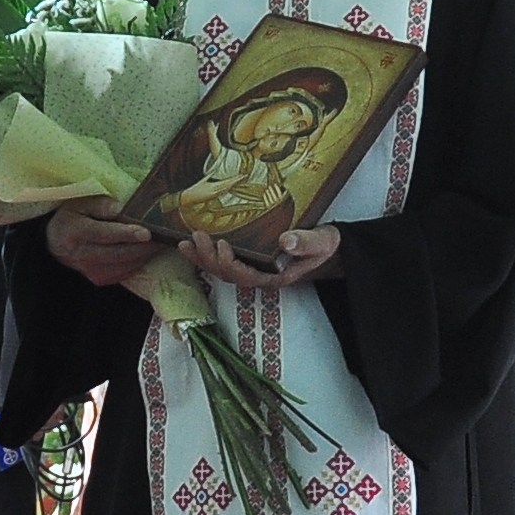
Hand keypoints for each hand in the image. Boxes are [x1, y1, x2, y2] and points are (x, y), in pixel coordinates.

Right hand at [43, 197, 165, 290]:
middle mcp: (82, 254)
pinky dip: (139, 262)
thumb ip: (100, 204)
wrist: (56, 243)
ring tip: (162, 243)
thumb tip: (121, 207)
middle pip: (118, 253)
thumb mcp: (80, 203)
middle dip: (143, 247)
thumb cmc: (72, 216)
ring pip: (124, 265)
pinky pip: (125, 273)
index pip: (104, 234)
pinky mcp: (99, 279)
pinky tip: (149, 251)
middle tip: (164, 237)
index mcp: (75, 231)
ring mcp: (90, 270)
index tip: (146, 232)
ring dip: (145, 255)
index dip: (126, 234)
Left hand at [179, 226, 342, 291]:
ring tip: (185, 243)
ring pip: (221, 270)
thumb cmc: (325, 246)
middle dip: (210, 258)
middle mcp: (260, 276)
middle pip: (228, 274)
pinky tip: (193, 244)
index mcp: (275, 276)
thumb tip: (285, 241)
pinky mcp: (249, 260)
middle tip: (197, 237)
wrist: (328, 248)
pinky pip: (223, 261)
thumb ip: (305, 242)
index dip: (232, 264)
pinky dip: (206, 254)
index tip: (224, 246)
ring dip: (202, 258)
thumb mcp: (321, 242)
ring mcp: (253, 269)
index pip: (247, 276)